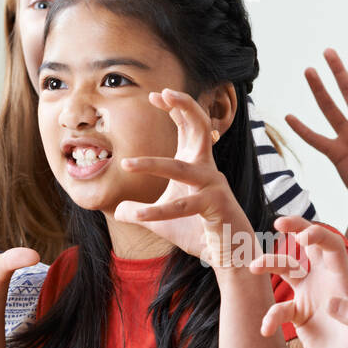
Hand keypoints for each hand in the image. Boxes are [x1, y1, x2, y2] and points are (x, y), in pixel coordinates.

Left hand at [114, 89, 253, 266]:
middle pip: (201, 127)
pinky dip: (157, 212)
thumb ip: (141, 211)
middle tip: (163, 92)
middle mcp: (207, 169)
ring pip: (180, 168)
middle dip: (185, 106)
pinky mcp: (216, 205)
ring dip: (152, 165)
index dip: (175, 108)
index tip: (155, 95)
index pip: (190, 126)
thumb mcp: (162, 221)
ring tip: (127, 164)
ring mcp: (213, 185)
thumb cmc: (199, 232)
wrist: (229, 255)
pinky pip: (182, 206)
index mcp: (198, 164)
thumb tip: (118, 209)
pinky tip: (136, 215)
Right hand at [250, 216, 347, 347]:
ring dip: (270, 265)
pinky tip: (266, 330)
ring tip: (252, 268)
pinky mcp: (298, 314)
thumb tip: (334, 303)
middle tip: (278, 222)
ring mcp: (310, 296)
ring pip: (286, 270)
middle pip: (308, 247)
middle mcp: (324, 282)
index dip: (318, 235)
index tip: (302, 237)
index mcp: (342, 280)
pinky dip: (270, 317)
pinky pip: (279, 308)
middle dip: (295, 230)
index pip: (331, 246)